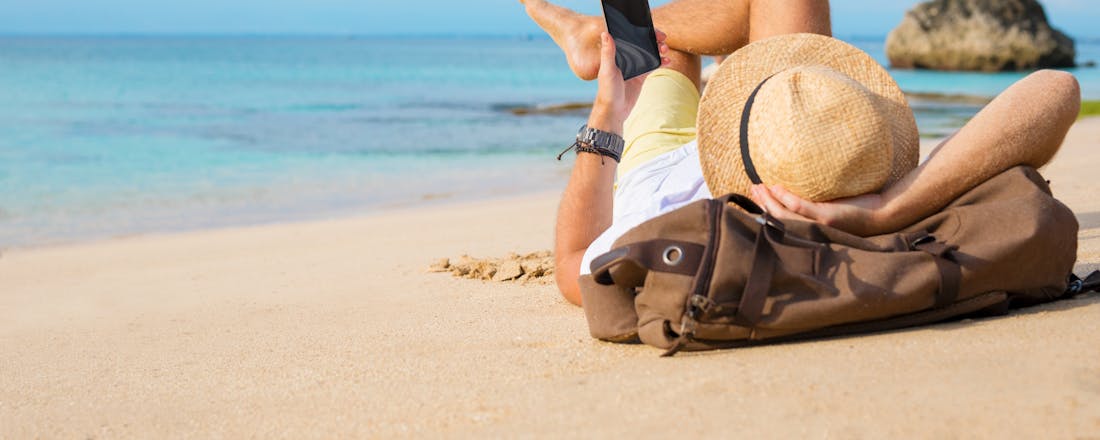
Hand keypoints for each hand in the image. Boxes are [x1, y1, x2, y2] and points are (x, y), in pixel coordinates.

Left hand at [589, 30, 669, 132]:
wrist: (614, 111)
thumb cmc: (607, 91)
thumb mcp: (608, 70)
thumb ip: (608, 52)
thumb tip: (605, 33)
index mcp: (616, 54)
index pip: (629, 37)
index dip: (640, 31)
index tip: (651, 29)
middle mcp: (625, 58)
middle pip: (641, 43)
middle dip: (653, 39)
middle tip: (663, 38)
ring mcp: (634, 66)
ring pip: (649, 53)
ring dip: (658, 49)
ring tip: (665, 50)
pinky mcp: (641, 76)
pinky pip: (653, 65)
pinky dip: (661, 61)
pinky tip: (667, 61)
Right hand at [749, 184, 893, 236]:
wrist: (881, 215)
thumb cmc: (857, 210)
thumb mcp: (831, 207)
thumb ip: (815, 203)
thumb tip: (801, 188)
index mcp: (810, 231)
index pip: (780, 223)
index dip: (764, 211)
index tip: (753, 196)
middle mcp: (810, 232)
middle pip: (777, 220)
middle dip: (762, 204)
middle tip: (751, 189)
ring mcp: (817, 225)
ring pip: (783, 215)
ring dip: (768, 201)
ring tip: (759, 186)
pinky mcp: (825, 217)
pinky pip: (800, 207)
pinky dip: (786, 198)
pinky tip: (777, 187)